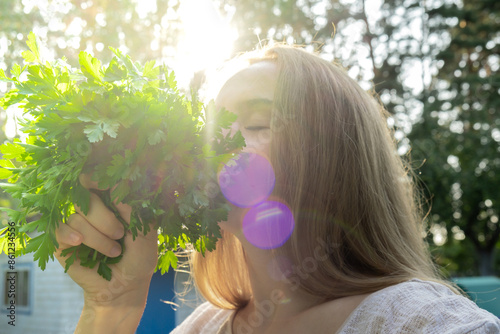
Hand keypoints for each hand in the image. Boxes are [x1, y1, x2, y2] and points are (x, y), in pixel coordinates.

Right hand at [54, 174, 157, 331]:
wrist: (126, 286)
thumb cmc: (139, 257)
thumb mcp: (145, 231)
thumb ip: (133, 208)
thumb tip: (118, 183)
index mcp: (113, 201)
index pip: (100, 180)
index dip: (97, 177)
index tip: (98, 181)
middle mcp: (92, 209)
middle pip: (85, 196)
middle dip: (104, 217)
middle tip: (120, 234)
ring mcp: (76, 224)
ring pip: (76, 216)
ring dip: (97, 236)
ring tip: (113, 251)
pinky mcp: (63, 241)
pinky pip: (60, 229)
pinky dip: (71, 235)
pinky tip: (80, 243)